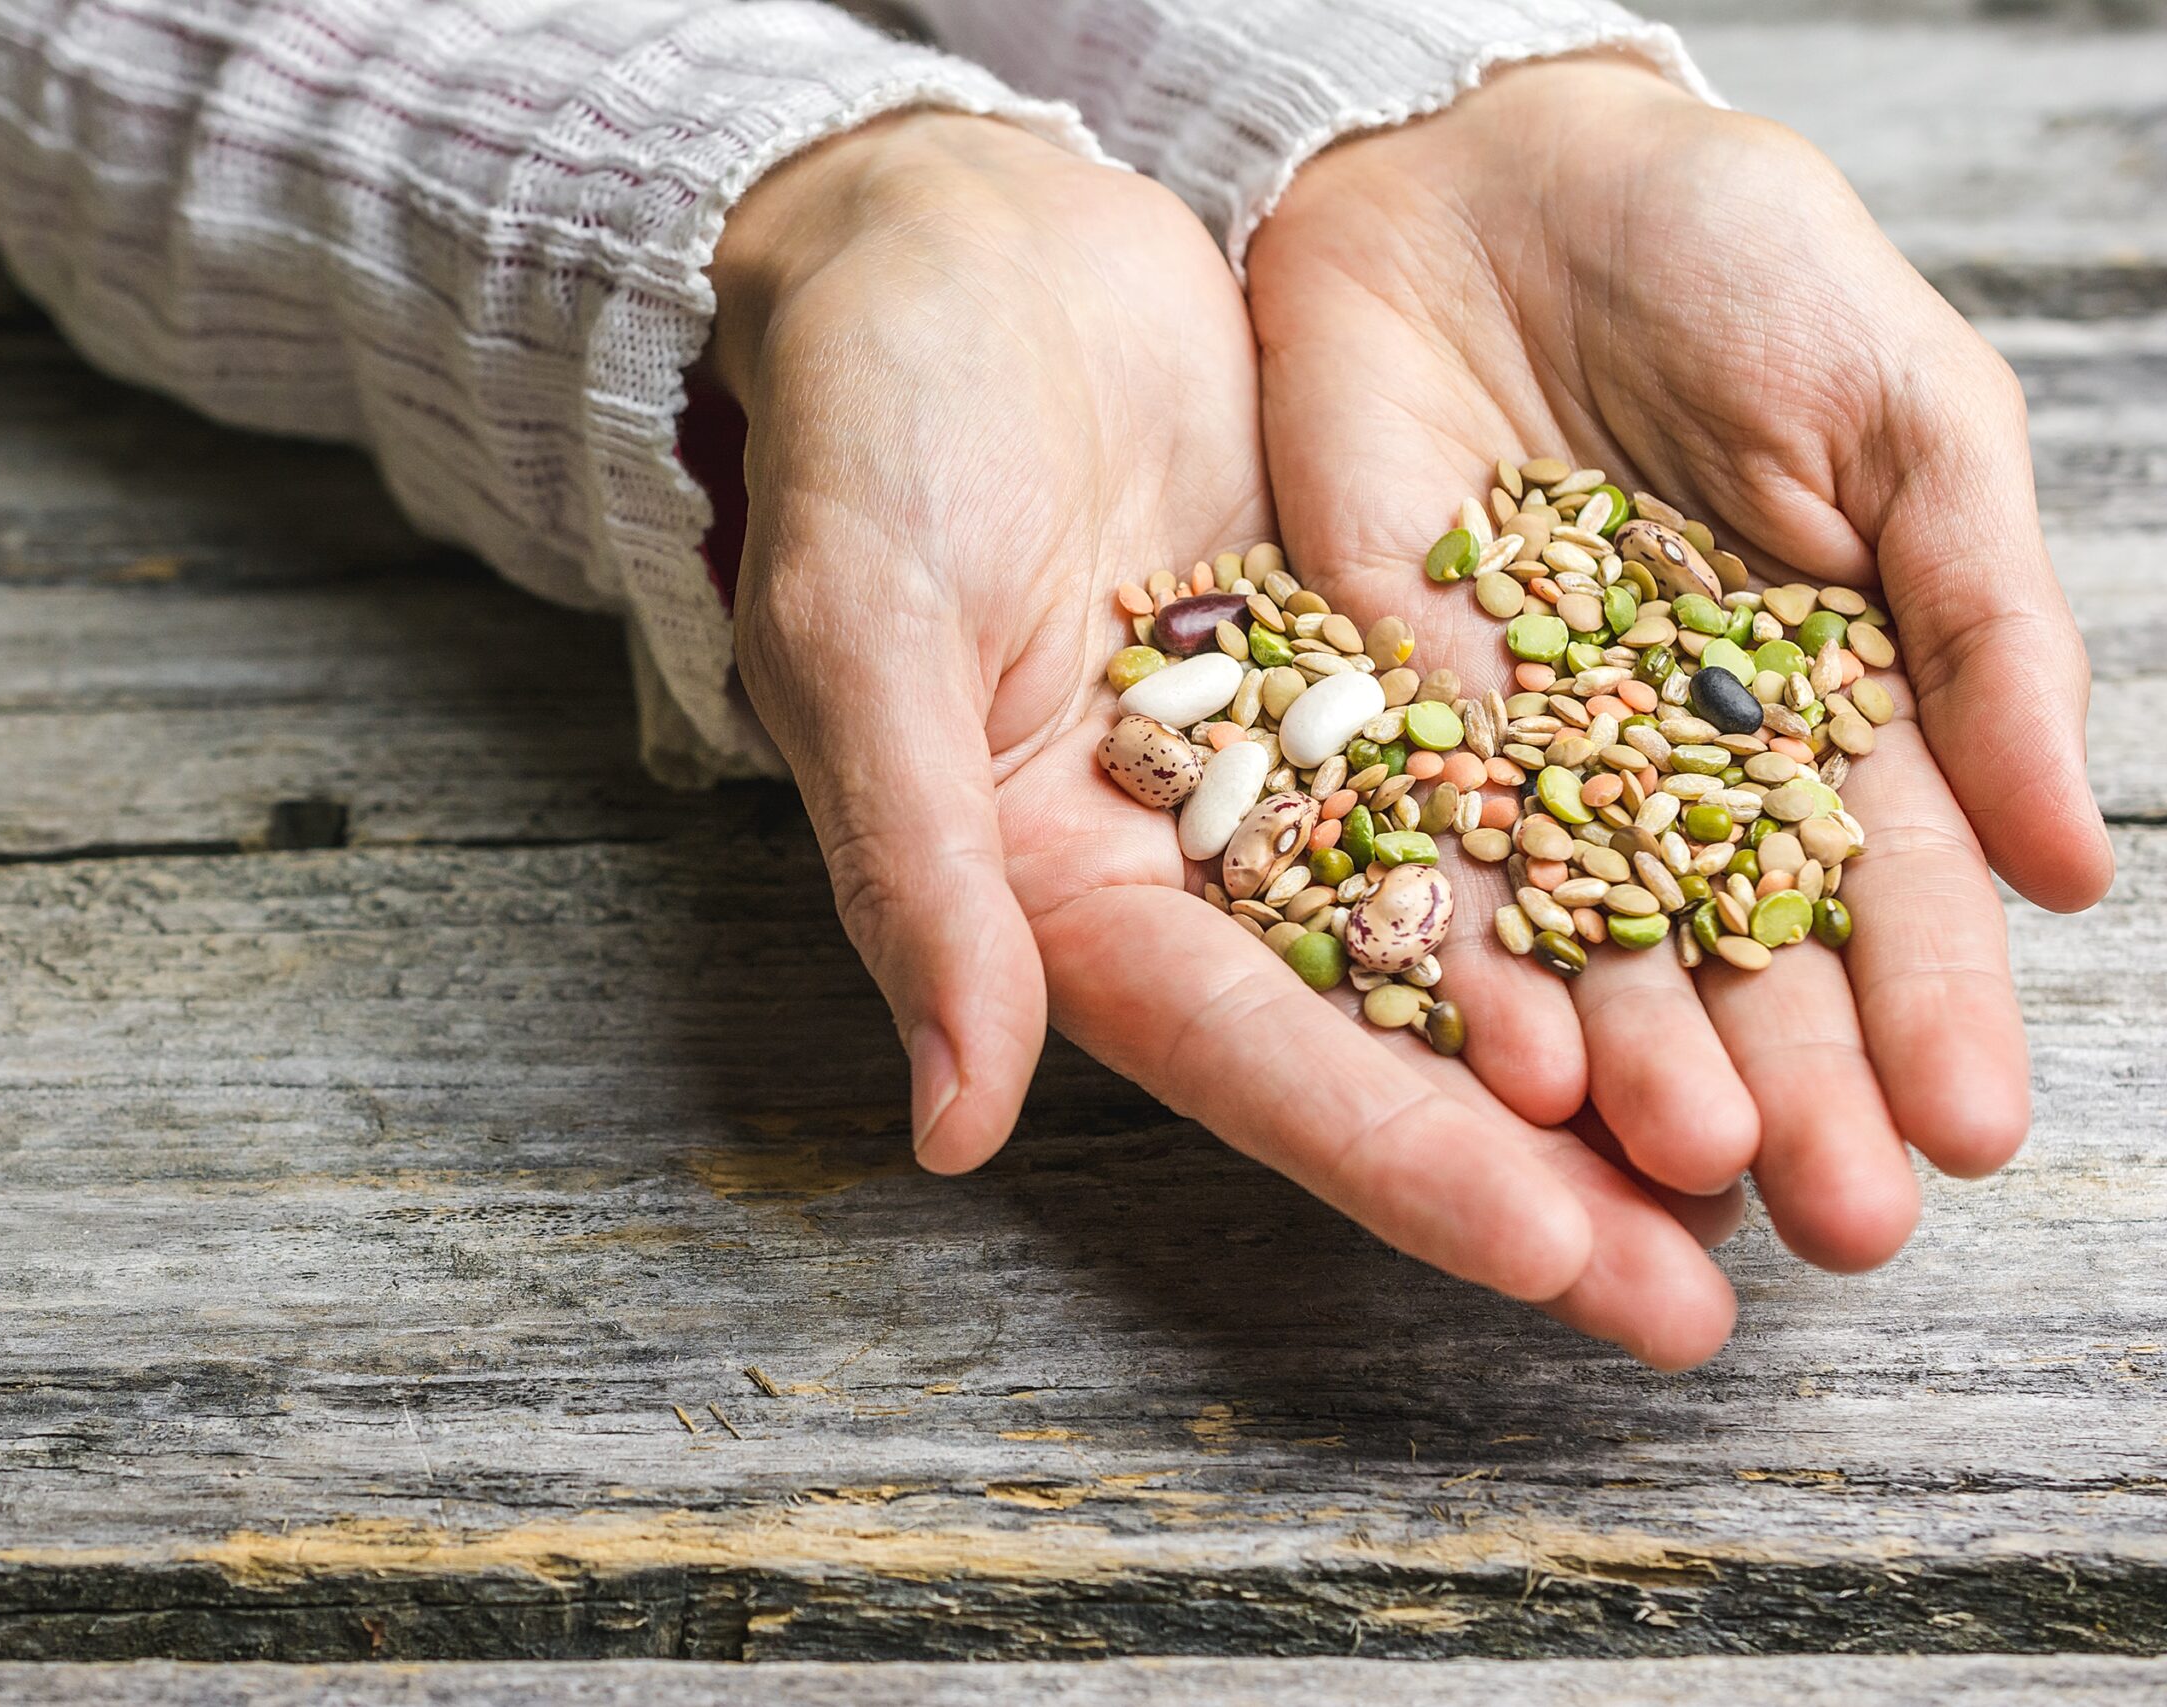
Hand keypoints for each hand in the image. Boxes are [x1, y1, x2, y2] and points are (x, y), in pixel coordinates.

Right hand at [710, 111, 1740, 1365]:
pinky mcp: (1364, 658)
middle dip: (1534, 1175)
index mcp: (1056, 886)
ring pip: (1469, 932)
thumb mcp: (864, 636)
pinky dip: (1605, 858)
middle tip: (1695, 1303)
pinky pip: (1505, 773)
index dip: (1395, 1157)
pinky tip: (1726, 928)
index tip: (1549, 1253)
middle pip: (1380, 1039)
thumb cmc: (870, 429)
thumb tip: (948, 1124)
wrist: (956, 238)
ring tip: (1757, 1167)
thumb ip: (915, 870)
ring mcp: (1288, 760)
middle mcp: (1184, 858)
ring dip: (1605, 1053)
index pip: (1243, 1053)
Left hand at [1245, 56, 2110, 1271]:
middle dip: (1794, 1082)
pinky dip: (1466, 949)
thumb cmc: (1733, 262)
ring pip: (1582, 932)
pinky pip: (1422, 848)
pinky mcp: (1377, 706)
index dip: (1932, 1007)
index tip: (1972, 1130)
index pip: (1887, 883)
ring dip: (1636, 1059)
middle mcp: (1665, 757)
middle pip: (1736, 948)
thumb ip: (1982, 624)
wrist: (1493, 171)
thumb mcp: (1903, 416)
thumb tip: (2072, 861)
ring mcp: (1520, 745)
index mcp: (1818, 700)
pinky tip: (1512, 1060)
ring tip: (1685, 1174)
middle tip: (1841, 1223)